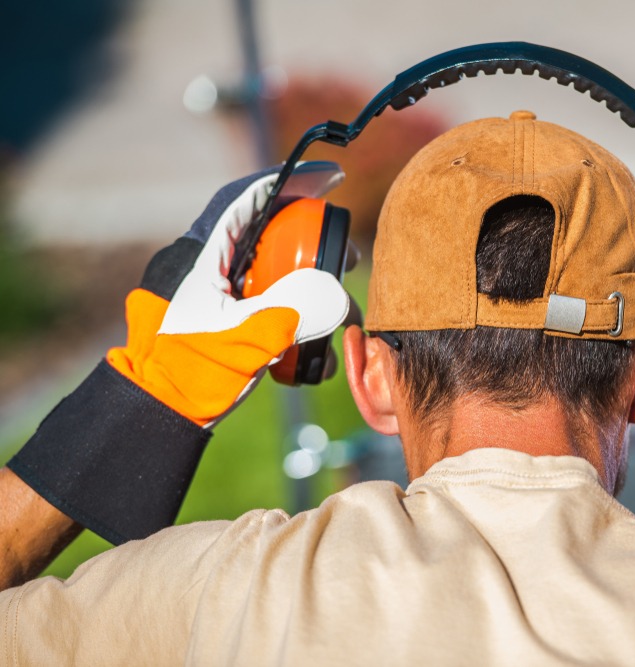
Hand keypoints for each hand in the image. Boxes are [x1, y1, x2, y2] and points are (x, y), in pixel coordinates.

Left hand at [107, 167, 348, 426]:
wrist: (164, 412)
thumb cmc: (188, 372)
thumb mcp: (242, 338)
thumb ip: (289, 313)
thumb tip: (339, 297)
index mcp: (207, 256)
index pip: (249, 202)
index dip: (289, 182)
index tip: (329, 178)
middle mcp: (219, 269)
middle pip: (274, 237)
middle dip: (318, 246)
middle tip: (348, 259)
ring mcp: (229, 296)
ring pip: (282, 276)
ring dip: (318, 295)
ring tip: (342, 318)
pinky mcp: (239, 324)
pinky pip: (281, 311)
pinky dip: (306, 327)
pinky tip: (320, 357)